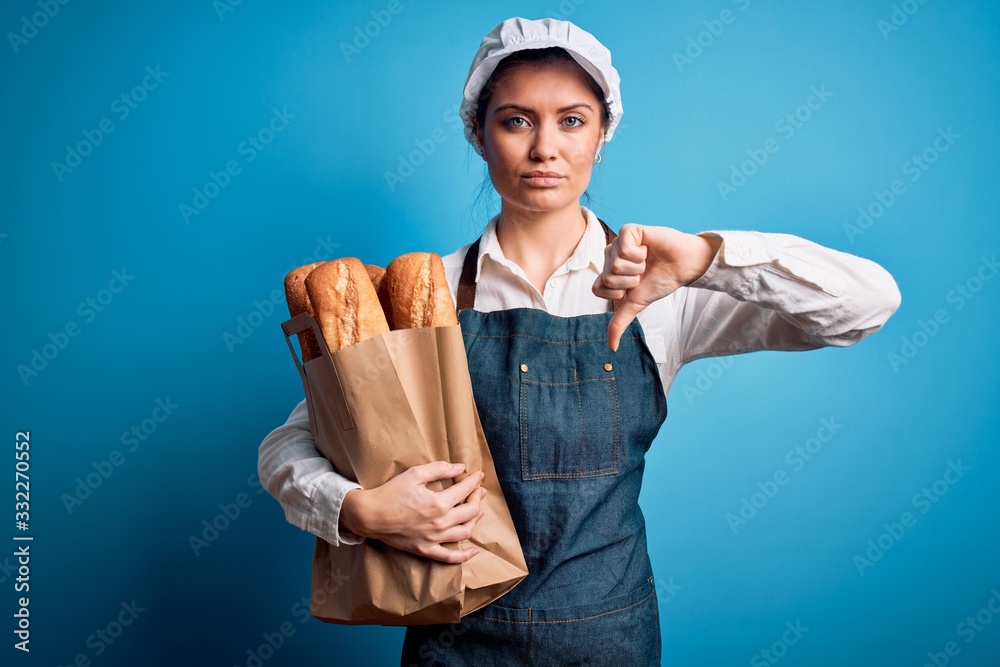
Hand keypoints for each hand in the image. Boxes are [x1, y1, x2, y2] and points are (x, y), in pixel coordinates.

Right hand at [339, 461, 486, 563]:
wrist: (370, 516)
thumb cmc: (390, 493)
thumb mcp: (415, 474)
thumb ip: (440, 469)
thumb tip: (460, 467)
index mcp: (439, 503)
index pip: (465, 491)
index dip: (474, 481)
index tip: (478, 475)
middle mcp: (440, 523)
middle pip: (470, 511)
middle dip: (478, 498)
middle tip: (479, 490)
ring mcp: (434, 539)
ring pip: (465, 532)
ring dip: (475, 520)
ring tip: (478, 511)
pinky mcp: (426, 550)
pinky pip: (450, 557)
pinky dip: (464, 556)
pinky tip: (474, 551)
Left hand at [593, 224, 721, 350]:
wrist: (684, 267)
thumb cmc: (661, 281)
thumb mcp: (637, 304)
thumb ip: (620, 322)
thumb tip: (611, 347)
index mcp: (608, 273)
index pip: (598, 289)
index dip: (618, 293)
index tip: (634, 287)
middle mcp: (610, 256)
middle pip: (607, 277)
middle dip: (630, 281)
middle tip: (643, 273)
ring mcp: (618, 242)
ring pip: (614, 264)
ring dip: (637, 268)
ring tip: (647, 261)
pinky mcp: (629, 230)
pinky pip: (623, 248)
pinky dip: (639, 254)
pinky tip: (648, 249)